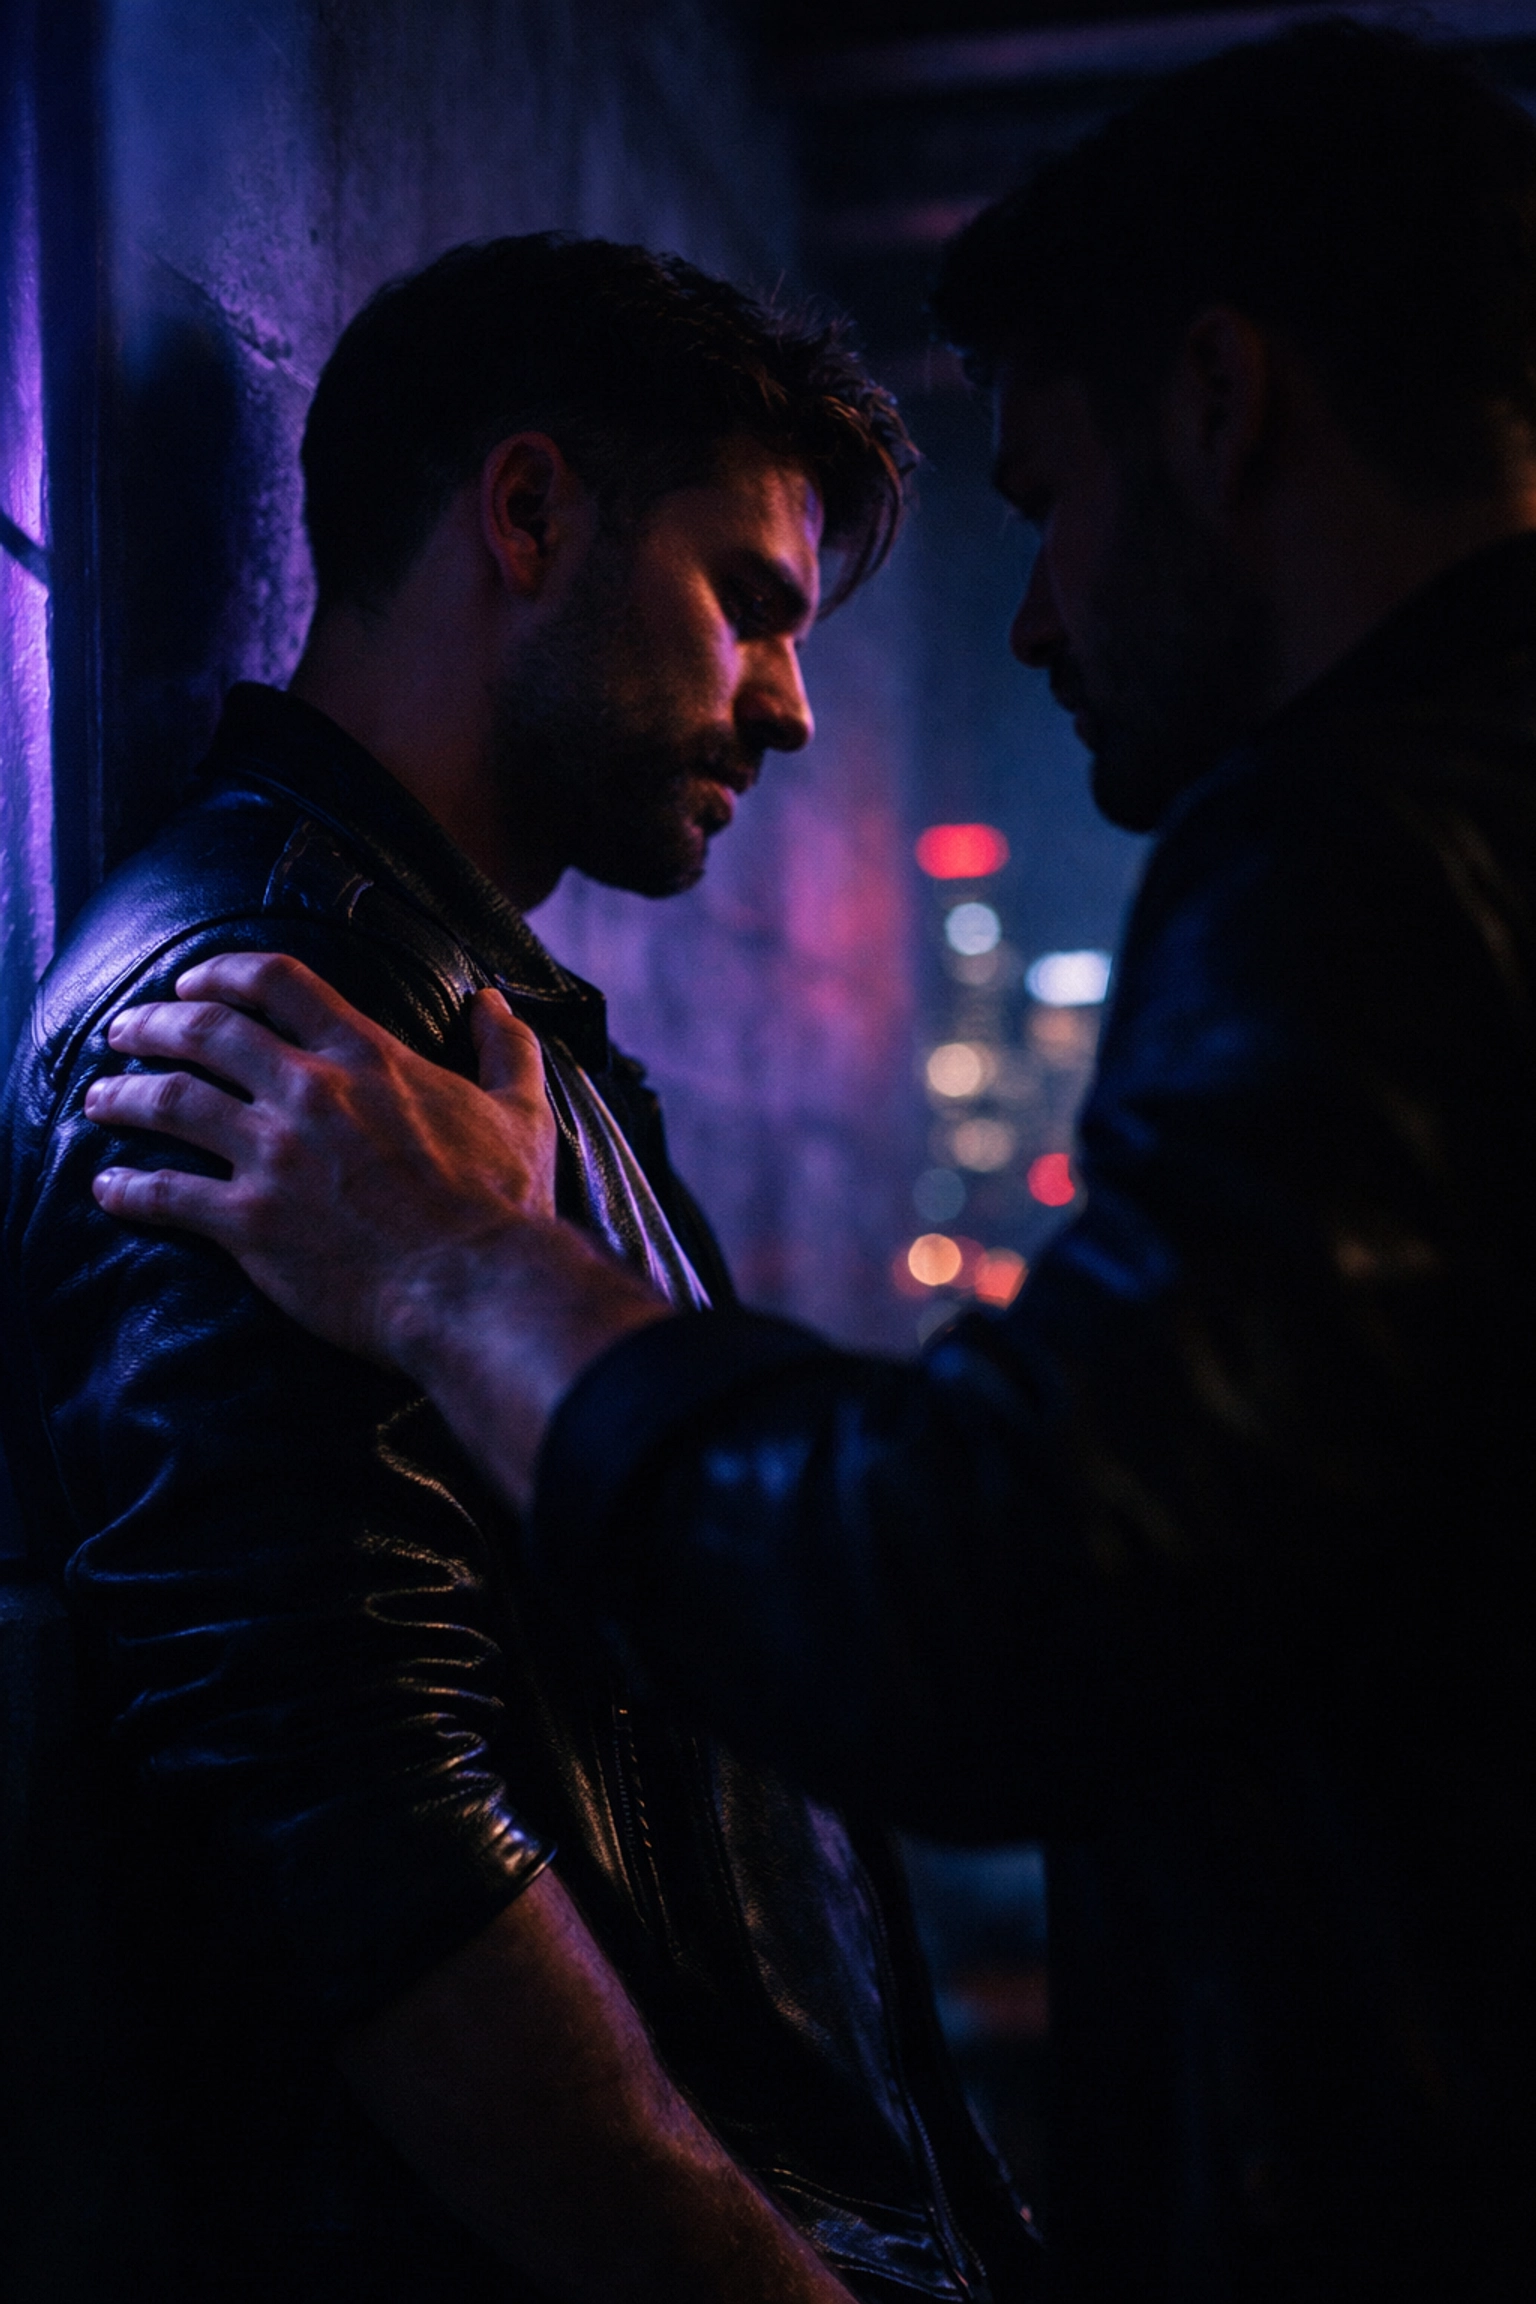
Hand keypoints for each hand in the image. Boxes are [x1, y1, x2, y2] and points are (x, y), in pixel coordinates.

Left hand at [87, 952, 557, 1363]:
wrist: (476, 1286)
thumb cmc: (502, 1204)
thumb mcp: (520, 1111)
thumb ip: (505, 1047)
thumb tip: (492, 1002)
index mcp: (367, 1057)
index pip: (276, 981)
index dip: (221, 973)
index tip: (190, 984)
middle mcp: (309, 1092)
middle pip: (205, 1031)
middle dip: (152, 1025)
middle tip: (125, 1032)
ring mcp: (273, 1156)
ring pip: (170, 1103)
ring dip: (124, 1096)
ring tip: (99, 1098)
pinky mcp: (250, 1222)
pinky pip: (166, 1195)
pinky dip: (127, 1189)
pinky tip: (107, 1189)